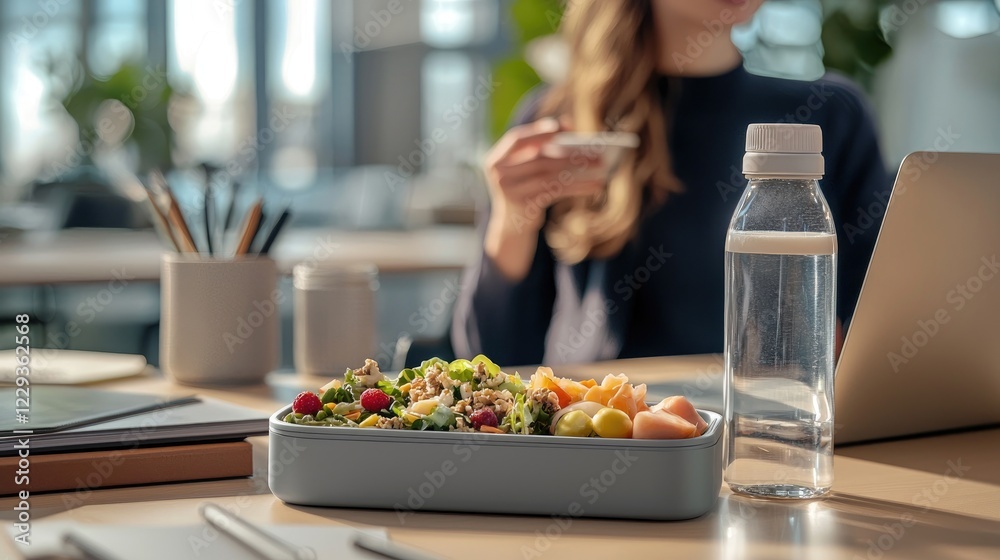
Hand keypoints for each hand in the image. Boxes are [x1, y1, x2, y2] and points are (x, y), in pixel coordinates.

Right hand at [484, 117, 607, 233]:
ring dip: (578, 170)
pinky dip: (577, 187)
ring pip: (549, 175)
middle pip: (538, 158)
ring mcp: (510, 192)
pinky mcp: (524, 207)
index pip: (515, 139)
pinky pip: (555, 192)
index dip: (537, 131)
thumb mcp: (526, 168)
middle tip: (595, 151)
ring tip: (601, 167)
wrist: (512, 226)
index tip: (559, 126)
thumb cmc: (524, 188)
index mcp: (495, 160)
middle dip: (568, 153)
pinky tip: (594, 185)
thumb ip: (541, 146)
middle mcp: (499, 175)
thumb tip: (568, 122)